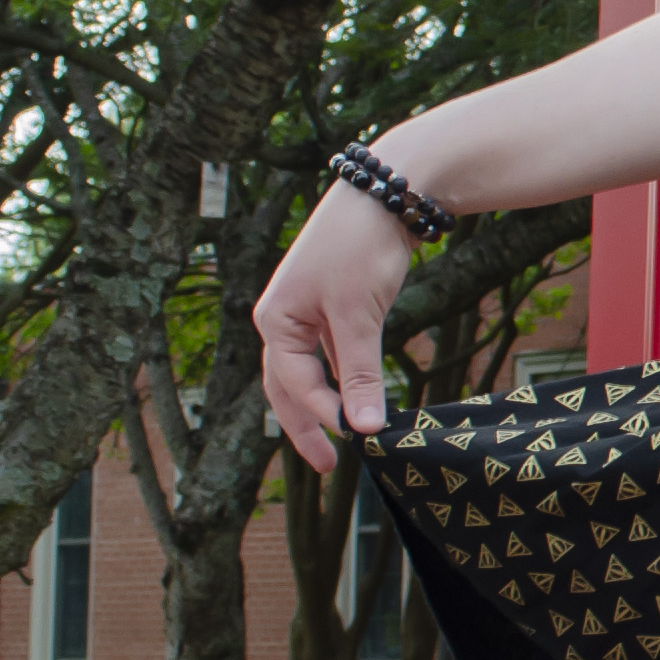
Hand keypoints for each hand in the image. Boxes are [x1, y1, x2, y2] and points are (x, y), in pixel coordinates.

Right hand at [258, 185, 416, 467]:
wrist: (384, 194)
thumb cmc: (361, 247)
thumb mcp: (358, 314)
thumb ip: (360, 372)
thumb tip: (365, 427)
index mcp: (275, 320)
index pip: (292, 382)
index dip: (320, 413)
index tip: (352, 439)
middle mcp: (283, 319)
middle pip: (286, 386)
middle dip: (305, 425)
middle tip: (329, 465)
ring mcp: (306, 314)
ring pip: (308, 373)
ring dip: (323, 406)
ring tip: (342, 443)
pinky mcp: (332, 308)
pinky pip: (329, 356)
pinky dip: (341, 380)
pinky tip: (357, 402)